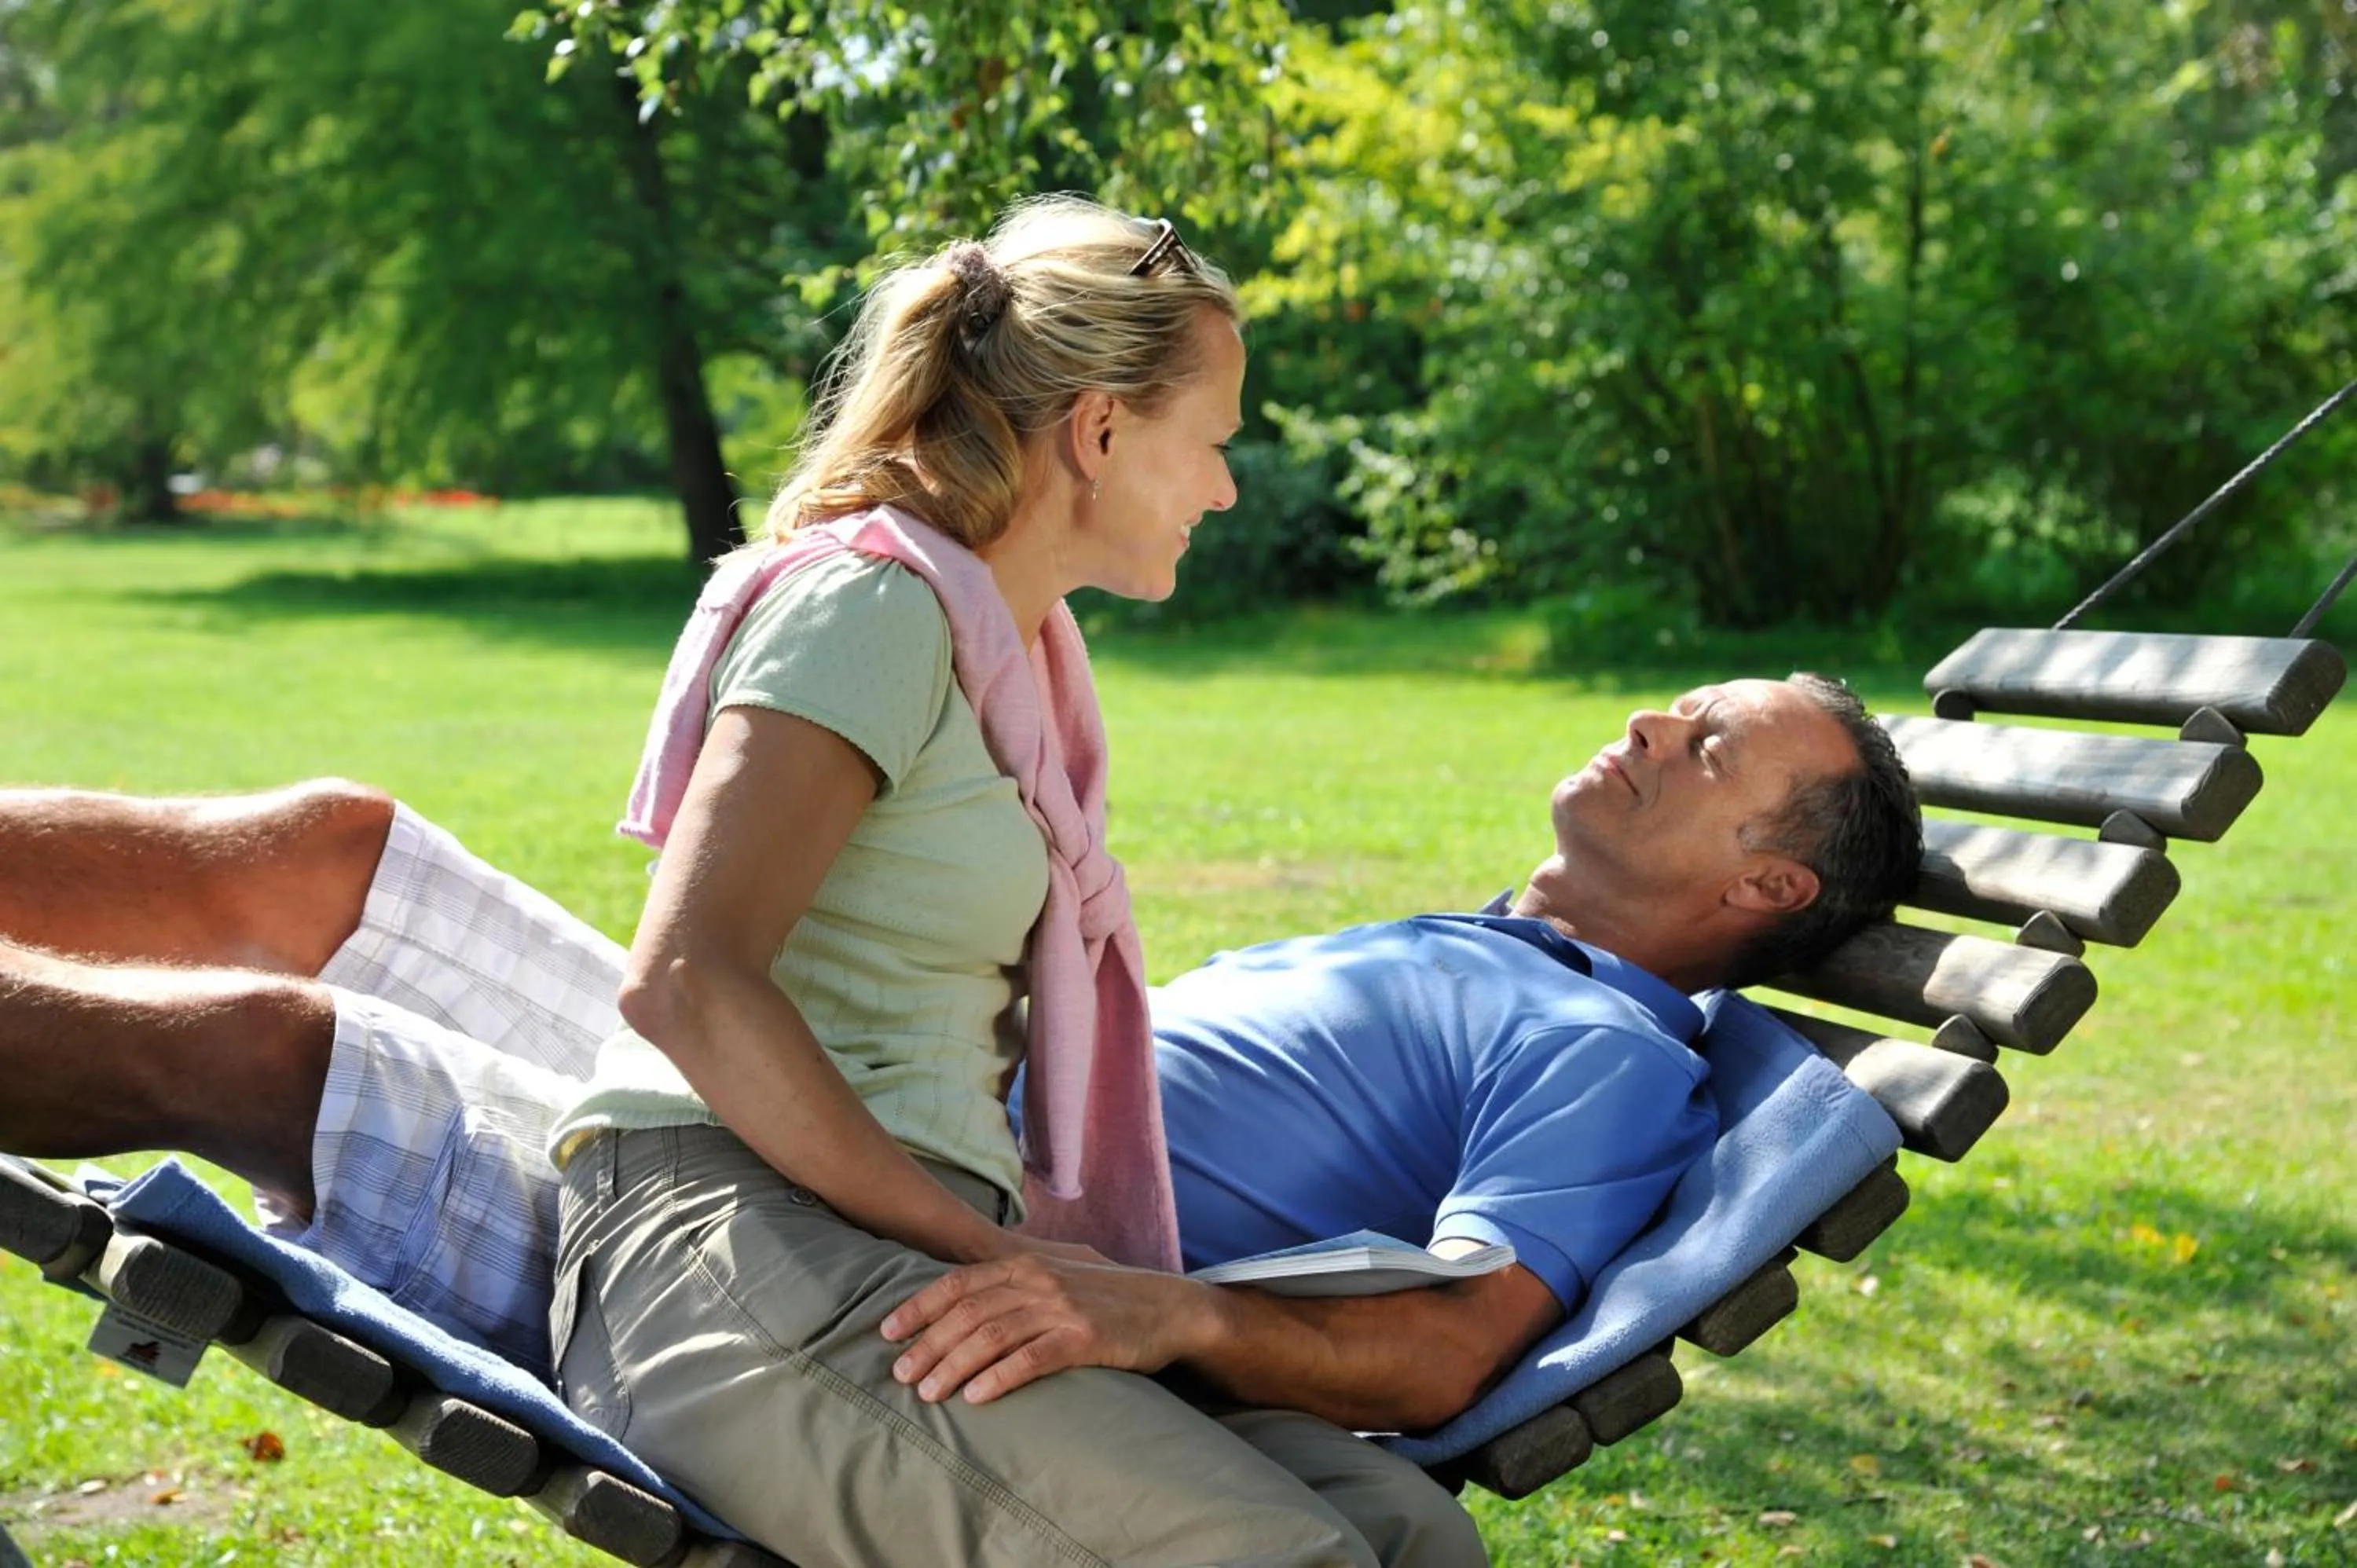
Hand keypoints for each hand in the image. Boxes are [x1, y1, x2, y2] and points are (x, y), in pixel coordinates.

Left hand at [879, 1252, 1214, 1405]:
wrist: (1169, 1307)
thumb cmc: (1107, 1299)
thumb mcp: (1057, 1279)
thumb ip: (1015, 1287)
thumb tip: (964, 1307)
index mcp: (1026, 1264)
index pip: (958, 1283)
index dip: (918, 1307)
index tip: (887, 1333)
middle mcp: (1038, 1280)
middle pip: (967, 1312)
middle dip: (927, 1344)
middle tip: (900, 1375)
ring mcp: (1061, 1307)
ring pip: (992, 1336)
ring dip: (953, 1365)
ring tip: (928, 1393)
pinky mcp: (1085, 1337)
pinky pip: (1031, 1359)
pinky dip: (999, 1378)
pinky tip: (977, 1397)